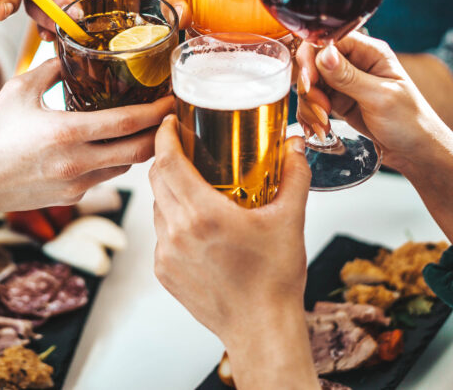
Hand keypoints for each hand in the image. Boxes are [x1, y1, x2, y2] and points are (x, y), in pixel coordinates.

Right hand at [0, 59, 172, 214]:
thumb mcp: (17, 91)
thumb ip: (51, 70)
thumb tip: (73, 56)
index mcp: (66, 133)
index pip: (127, 123)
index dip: (156, 111)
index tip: (172, 98)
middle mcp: (76, 163)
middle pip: (139, 152)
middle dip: (162, 134)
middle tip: (173, 114)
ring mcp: (76, 185)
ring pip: (126, 167)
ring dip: (140, 148)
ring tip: (149, 127)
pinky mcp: (71, 197)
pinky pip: (105, 176)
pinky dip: (116, 160)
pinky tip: (114, 145)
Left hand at [149, 115, 310, 343]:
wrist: (261, 330)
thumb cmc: (275, 279)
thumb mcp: (289, 220)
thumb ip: (293, 176)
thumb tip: (295, 145)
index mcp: (203, 214)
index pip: (168, 161)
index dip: (164, 136)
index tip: (170, 122)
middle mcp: (177, 231)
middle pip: (157, 179)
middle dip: (166, 158)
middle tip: (184, 146)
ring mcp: (166, 254)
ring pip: (157, 206)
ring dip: (170, 190)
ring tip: (194, 185)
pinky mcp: (163, 272)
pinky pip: (161, 234)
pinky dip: (173, 220)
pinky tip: (197, 223)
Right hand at [296, 32, 452, 172]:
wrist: (416, 152)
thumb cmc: (409, 122)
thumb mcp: (380, 98)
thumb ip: (349, 77)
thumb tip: (323, 54)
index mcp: (370, 52)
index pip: (329, 41)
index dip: (312, 57)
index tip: (309, 81)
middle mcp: (355, 62)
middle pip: (314, 62)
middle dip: (310, 86)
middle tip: (319, 108)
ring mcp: (345, 82)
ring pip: (310, 84)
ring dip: (310, 104)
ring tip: (323, 124)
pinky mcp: (339, 101)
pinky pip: (313, 101)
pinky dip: (311, 115)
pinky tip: (320, 128)